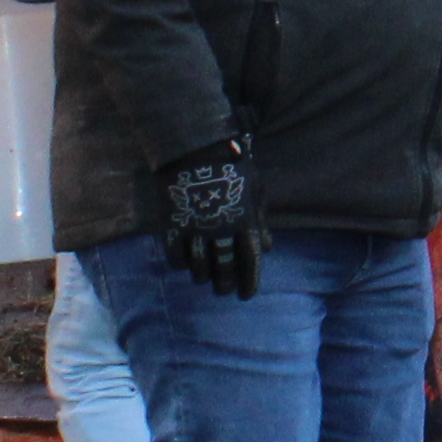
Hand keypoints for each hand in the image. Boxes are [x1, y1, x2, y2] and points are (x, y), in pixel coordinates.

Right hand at [152, 139, 260, 297]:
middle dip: (225, 284)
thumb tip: (268, 247)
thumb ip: (261, 220)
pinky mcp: (173, 225)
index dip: (249, 282)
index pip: (250, 262)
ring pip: (199, 268)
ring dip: (202, 277)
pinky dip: (180, 264)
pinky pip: (176, 256)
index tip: (245, 296)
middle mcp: (221, 229)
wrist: (195, 145)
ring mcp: (196, 229)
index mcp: (245, 221)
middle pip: (224, 269)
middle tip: (223, 291)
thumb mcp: (255, 188)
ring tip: (204, 280)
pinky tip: (184, 265)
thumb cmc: (232, 164)